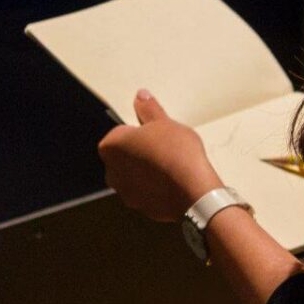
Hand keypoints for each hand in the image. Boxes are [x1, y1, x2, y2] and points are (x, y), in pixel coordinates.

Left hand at [96, 91, 222, 221]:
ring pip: (134, 175)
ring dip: (146, 171)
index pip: (120, 132)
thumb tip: (140, 96)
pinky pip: (145, 192)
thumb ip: (148, 110)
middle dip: (140, 152)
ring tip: (171, 165)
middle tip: (164, 147)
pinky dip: (155, 187)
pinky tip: (173, 182)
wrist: (192, 191)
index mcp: (111, 146)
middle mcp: (111, 170)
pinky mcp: (139, 207)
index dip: (138, 131)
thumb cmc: (176, 153)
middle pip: (124, 155)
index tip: (155, 133)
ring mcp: (124, 192)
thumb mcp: (164, 122)